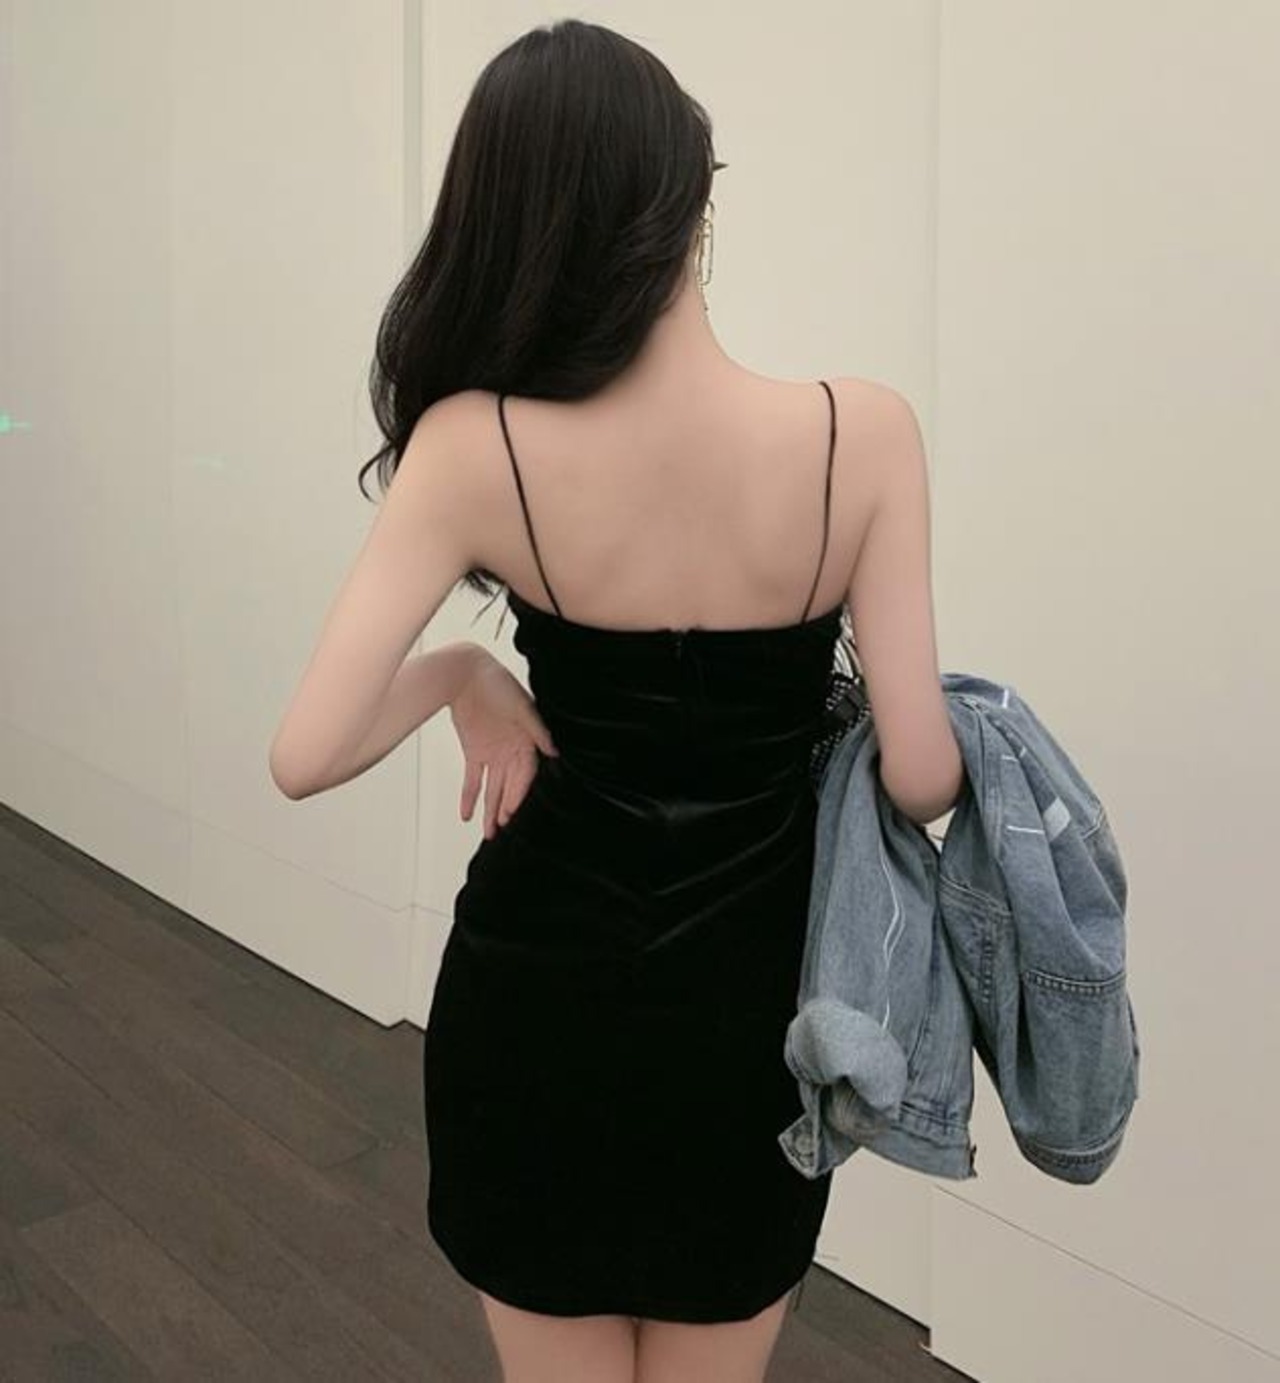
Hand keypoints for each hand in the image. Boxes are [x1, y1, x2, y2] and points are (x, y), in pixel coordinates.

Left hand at [448, 650, 558, 839]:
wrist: (466, 673)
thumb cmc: (498, 684)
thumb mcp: (521, 706)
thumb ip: (537, 730)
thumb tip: (553, 751)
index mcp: (528, 741)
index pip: (525, 774)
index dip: (518, 793)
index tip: (512, 810)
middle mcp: (512, 751)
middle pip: (510, 786)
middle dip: (505, 807)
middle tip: (500, 827)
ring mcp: (493, 753)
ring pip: (493, 789)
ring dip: (490, 809)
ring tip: (488, 832)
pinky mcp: (474, 752)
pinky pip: (472, 780)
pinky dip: (469, 797)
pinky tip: (466, 815)